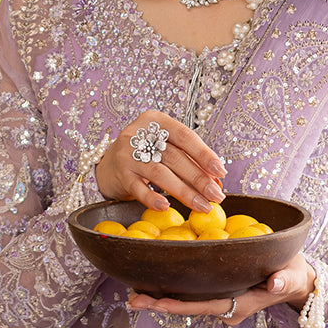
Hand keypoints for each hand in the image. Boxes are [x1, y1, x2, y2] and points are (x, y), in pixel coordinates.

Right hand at [96, 110, 226, 214]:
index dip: (204, 153)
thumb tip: (216, 180)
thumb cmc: (144, 155)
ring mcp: (127, 154)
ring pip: (160, 173)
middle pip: (175, 156)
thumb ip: (188, 159)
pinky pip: (138, 188)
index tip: (220, 171)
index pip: (185, 135)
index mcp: (155, 121)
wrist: (107, 165)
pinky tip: (166, 207)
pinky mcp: (119, 174)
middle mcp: (139, 133)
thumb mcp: (164, 148)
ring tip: (202, 205)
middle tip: (216, 195)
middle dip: (199, 178)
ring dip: (184, 192)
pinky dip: (153, 198)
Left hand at [128, 252, 316, 326]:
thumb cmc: (294, 275)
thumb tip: (274, 284)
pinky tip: (153, 279)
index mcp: (240, 304)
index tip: (157, 302)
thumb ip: (284, 281)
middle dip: (160, 303)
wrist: (294, 279)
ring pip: (186, 301)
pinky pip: (192, 292)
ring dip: (161, 297)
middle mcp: (226, 306)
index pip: (205, 306)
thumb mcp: (292, 277)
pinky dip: (172, 288)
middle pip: (188, 307)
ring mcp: (221, 300)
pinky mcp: (218, 290)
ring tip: (132, 293)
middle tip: (131, 298)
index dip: (181, 305)